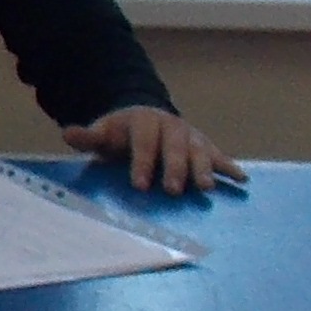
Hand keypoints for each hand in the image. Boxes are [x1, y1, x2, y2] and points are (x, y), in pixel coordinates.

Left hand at [61, 107, 246, 195]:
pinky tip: (242, 180)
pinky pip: (219, 156)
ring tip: (206, 188)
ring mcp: (190, 135)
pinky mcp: (205, 146)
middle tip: (174, 190)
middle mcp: (171, 126)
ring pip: (199, 151)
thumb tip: (68, 133)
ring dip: (204, 169)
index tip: (140, 185)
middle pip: (174, 147)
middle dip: (174, 168)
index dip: (142, 162)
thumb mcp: (103, 134)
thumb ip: (88, 137)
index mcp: (144, 122)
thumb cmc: (121, 135)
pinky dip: (230, 167)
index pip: (143, 142)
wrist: (144, 120)